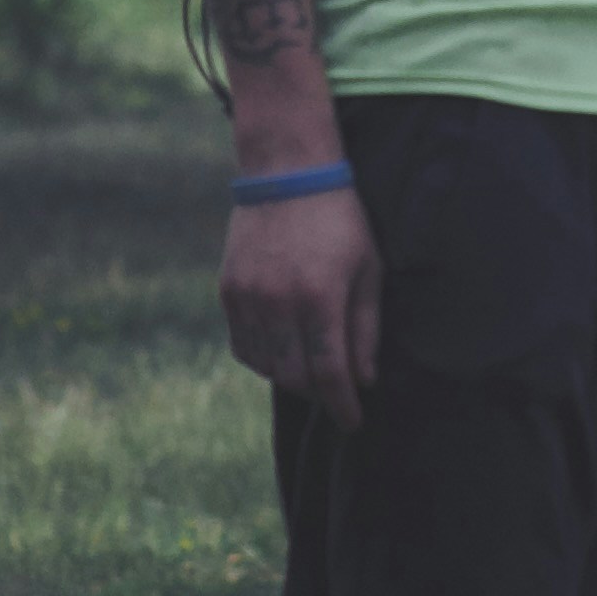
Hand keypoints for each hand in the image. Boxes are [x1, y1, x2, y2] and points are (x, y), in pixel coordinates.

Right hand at [221, 186, 382, 427]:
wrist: (288, 173)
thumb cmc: (341, 221)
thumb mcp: (368, 269)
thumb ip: (366, 328)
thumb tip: (364, 381)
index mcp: (320, 296)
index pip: (330, 373)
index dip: (343, 405)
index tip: (353, 422)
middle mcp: (279, 302)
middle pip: (294, 377)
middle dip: (318, 394)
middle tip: (334, 395)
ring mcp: (248, 297)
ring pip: (266, 365)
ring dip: (290, 377)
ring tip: (311, 371)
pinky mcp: (228, 290)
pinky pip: (242, 345)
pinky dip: (263, 358)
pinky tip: (282, 351)